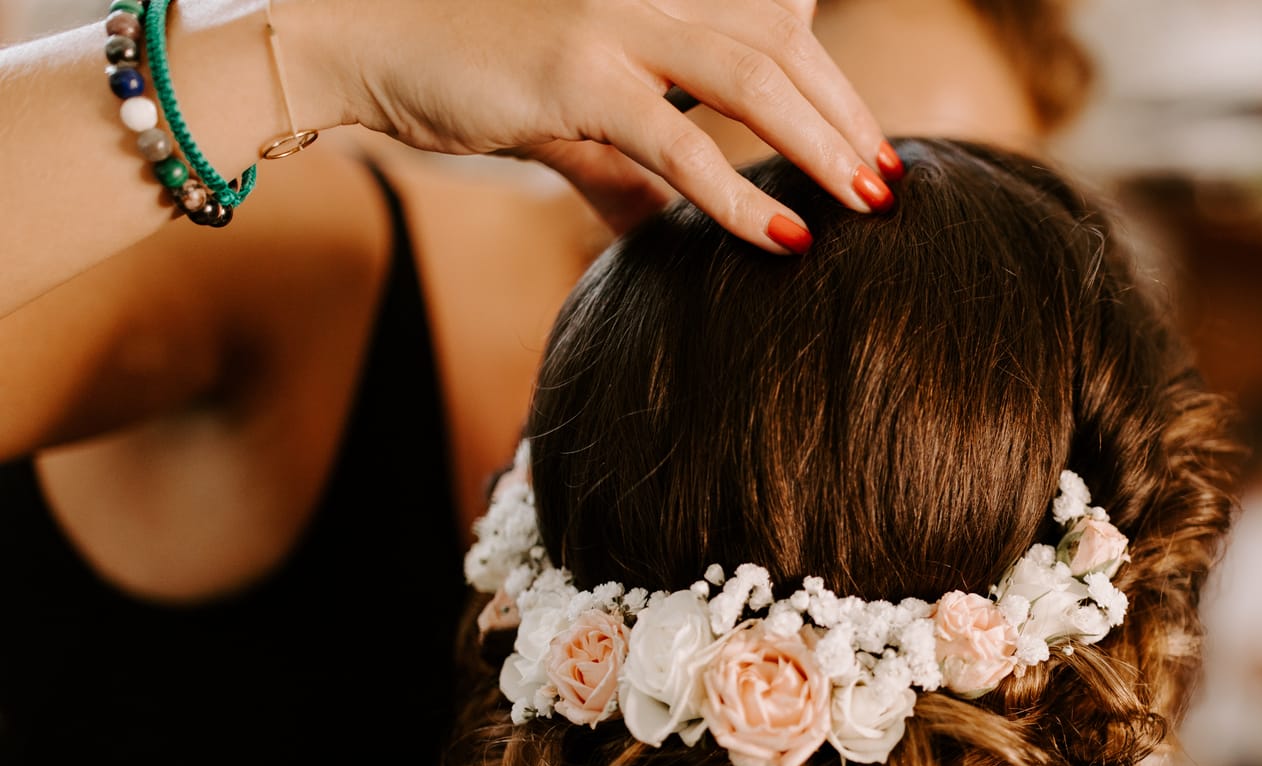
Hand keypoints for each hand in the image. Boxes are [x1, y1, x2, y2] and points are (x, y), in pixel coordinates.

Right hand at [292, 0, 896, 250]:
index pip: (772, 20)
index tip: (870, 146)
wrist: (362, 49)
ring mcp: (614, 25)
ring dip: (823, 144)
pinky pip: (680, 139)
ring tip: (868, 202)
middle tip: (888, 183)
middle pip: (783, 43)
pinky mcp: (577, 76)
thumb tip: (661, 231)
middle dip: (846, 115)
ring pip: (753, 77)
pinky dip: (741, 192)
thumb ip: (630, 167)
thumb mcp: (572, 123)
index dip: (832, 80)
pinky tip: (785, 237)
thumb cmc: (467, 79)